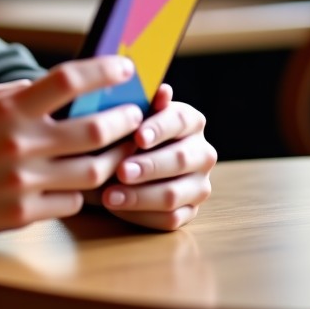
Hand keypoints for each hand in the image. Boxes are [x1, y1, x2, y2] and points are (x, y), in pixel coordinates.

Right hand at [0, 56, 146, 246]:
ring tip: (119, 151)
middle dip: (125, 120)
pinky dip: (80, 191)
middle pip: (95, 129)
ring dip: (113, 159)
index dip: (103, 70)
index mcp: (6, 109)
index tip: (126, 66)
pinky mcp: (22, 215)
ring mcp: (22, 182)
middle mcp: (18, 143)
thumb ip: (15, 91)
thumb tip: (55, 84)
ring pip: (95, 171)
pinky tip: (75, 183)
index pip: (67, 80)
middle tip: (135, 115)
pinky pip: (72, 202)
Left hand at [95, 83, 216, 230]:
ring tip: (109, 195)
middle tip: (121, 170)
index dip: (160, 128)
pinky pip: (170, 218)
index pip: (180, 120)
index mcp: (189, 120)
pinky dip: (140, 214)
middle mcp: (201, 152)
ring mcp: (198, 184)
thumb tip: (163, 90)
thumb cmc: (118, 132)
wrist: (108, 161)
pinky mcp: (189, 211)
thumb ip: (141, 104)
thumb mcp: (123, 115)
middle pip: (181, 159)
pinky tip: (116, 207)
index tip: (137, 137)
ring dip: (140, 195)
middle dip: (148, 166)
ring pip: (175, 193)